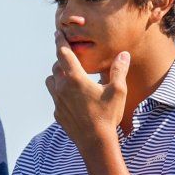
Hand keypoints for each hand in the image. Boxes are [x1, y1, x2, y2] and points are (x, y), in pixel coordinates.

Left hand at [45, 32, 129, 148]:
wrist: (95, 143)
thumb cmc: (107, 116)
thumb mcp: (118, 91)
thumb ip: (119, 70)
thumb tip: (123, 54)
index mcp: (75, 78)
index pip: (63, 53)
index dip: (60, 40)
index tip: (58, 32)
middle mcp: (62, 87)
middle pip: (56, 66)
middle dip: (62, 60)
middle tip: (71, 58)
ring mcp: (57, 101)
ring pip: (51, 81)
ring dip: (58, 76)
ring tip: (70, 77)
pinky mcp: (57, 113)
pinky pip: (55, 98)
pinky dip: (61, 93)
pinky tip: (73, 98)